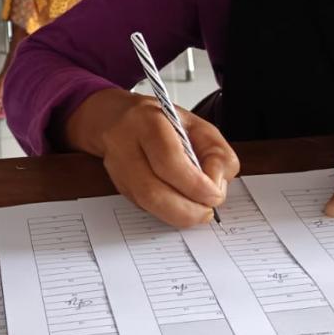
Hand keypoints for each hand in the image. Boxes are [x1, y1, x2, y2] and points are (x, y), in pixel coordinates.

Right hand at [80, 90, 238, 226]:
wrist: (117, 118)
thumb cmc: (162, 122)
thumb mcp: (199, 126)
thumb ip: (216, 154)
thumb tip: (216, 186)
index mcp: (148, 122)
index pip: (169, 160)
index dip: (195, 185)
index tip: (214, 195)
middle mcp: (126, 146)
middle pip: (152, 191)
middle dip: (187, 210)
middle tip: (207, 211)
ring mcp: (118, 170)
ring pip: (146, 205)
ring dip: (178, 216)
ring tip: (197, 211)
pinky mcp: (119, 187)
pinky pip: (145, 207)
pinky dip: (168, 212)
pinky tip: (179, 204)